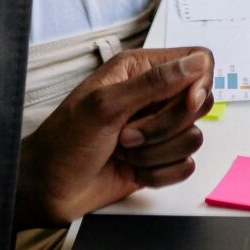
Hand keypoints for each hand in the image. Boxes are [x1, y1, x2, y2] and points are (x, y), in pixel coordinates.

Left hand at [16, 47, 213, 226]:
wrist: (48, 189)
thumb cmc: (64, 141)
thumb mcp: (106, 105)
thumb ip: (155, 83)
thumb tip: (197, 62)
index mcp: (140, 70)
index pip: (198, 60)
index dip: (200, 82)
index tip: (187, 102)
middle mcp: (152, 97)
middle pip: (201, 103)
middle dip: (166, 125)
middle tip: (128, 133)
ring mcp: (156, 130)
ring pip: (192, 138)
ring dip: (156, 152)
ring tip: (123, 151)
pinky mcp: (158, 159)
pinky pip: (184, 166)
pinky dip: (157, 173)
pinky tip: (131, 170)